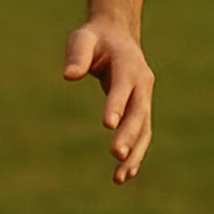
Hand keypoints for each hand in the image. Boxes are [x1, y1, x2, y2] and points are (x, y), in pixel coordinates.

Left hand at [63, 18, 153, 184]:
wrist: (117, 36)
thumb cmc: (96, 38)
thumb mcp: (82, 38)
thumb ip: (77, 55)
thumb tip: (68, 76)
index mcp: (129, 64)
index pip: (124, 87)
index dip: (116, 105)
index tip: (108, 124)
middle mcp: (142, 84)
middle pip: (138, 113)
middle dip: (129, 135)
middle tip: (117, 154)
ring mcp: (144, 98)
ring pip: (143, 129)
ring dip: (135, 153)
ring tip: (120, 176)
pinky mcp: (140, 109)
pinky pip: (140, 134)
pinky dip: (135, 153)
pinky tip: (124, 173)